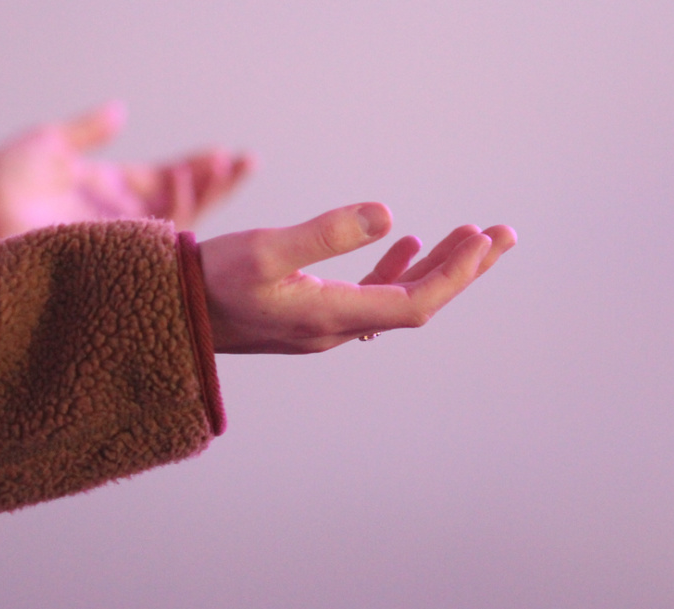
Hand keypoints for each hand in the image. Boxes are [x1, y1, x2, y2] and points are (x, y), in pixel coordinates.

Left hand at [0, 101, 252, 239]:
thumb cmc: (1, 178)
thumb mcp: (51, 143)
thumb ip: (90, 129)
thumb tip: (122, 111)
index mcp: (109, 189)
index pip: (165, 180)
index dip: (198, 170)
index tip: (227, 155)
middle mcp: (121, 218)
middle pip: (183, 204)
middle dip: (216, 184)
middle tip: (246, 162)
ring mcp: (120, 238)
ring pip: (178, 223)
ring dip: (203, 193)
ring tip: (223, 167)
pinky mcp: (113, 254)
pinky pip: (156, 241)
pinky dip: (176, 213)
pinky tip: (186, 186)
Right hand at [200, 202, 515, 352]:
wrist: (171, 312)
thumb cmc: (211, 280)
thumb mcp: (266, 250)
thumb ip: (325, 233)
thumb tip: (389, 214)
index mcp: (331, 317)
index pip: (414, 305)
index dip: (454, 275)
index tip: (483, 239)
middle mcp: (336, 328)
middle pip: (417, 304)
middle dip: (463, 270)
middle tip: (503, 236)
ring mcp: (325, 325)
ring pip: (396, 299)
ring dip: (435, 269)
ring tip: (469, 237)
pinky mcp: (311, 315)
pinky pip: (369, 296)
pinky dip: (395, 271)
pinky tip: (405, 244)